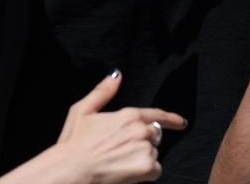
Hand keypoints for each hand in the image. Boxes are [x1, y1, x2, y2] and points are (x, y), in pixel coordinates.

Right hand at [47, 71, 185, 183]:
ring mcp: (145, 148)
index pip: (157, 115)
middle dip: (143, 144)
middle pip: (154, 137)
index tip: (181, 123)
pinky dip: (145, 175)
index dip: (171, 119)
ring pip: (154, 154)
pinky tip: (126, 174)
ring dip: (142, 160)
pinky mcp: (146, 167)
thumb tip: (116, 75)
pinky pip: (155, 171)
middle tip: (121, 152)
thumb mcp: (82, 112)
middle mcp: (141, 129)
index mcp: (128, 115)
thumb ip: (102, 92)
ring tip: (119, 164)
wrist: (68, 172)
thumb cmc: (72, 145)